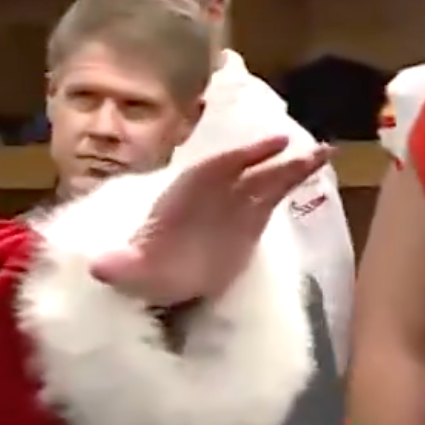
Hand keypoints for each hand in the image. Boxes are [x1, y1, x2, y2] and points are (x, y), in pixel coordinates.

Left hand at [87, 138, 332, 305]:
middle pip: (246, 172)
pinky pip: (274, 196)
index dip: (239, 159)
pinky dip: (294, 182)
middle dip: (273, 161)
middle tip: (307, 148)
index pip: (213, 171)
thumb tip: (99, 269)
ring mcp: (234, 206)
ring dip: (293, 167)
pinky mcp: (251, 221)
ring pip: (265, 180)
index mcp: (183, 197)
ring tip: (325, 153)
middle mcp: (211, 194)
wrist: (158, 278)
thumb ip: (118, 267)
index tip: (270, 147)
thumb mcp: (127, 270)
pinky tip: (318, 170)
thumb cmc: (143, 268)